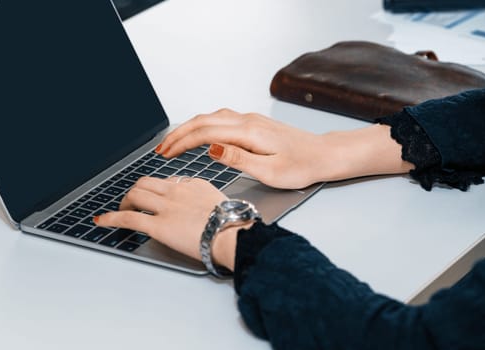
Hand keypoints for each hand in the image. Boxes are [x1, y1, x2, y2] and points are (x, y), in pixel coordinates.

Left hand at [93, 176, 243, 269]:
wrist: (232, 234)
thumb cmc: (233, 225)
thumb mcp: (222, 205)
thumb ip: (207, 204)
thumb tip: (203, 212)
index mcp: (194, 184)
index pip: (168, 181)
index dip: (157, 190)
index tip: (155, 197)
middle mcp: (177, 191)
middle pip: (146, 183)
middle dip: (136, 192)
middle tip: (132, 201)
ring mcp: (166, 207)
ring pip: (135, 194)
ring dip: (124, 202)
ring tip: (120, 209)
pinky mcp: (158, 225)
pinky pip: (127, 218)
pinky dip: (110, 218)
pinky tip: (101, 220)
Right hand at [157, 109, 412, 187]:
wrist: (323, 155)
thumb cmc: (301, 166)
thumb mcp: (270, 170)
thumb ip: (239, 158)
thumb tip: (211, 148)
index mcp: (247, 132)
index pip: (204, 133)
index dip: (181, 142)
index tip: (165, 154)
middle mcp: (247, 121)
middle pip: (203, 121)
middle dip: (178, 134)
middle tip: (161, 148)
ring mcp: (250, 119)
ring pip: (211, 117)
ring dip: (189, 128)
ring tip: (174, 142)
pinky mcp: (254, 123)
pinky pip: (221, 119)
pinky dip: (203, 125)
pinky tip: (199, 134)